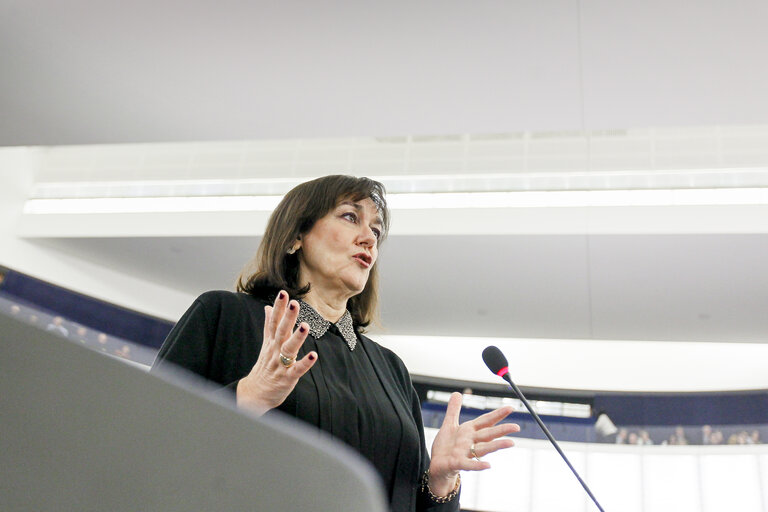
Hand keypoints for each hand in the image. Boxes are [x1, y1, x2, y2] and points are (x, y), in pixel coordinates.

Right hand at [236, 291, 317, 413]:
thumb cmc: (265, 366)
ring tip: (305, 325)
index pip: (274, 322)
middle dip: (287, 317)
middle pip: (281, 332)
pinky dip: (305, 363)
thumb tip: (267, 307)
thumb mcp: (266, 344)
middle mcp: (275, 350)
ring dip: (297, 337)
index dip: (278, 308)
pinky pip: (296, 370)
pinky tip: (314, 355)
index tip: (283, 293)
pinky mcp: (287, 378)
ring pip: (288, 349)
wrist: (255, 393)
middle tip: (294, 303)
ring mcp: (281, 364)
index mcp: (272, 342)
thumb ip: (268, 325)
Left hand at [428, 392, 519, 495]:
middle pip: (488, 434)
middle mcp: (470, 441)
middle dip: (502, 430)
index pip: (486, 421)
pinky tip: (488, 466)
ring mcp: (465, 453)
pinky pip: (469, 464)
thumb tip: (457, 393)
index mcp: (469, 431)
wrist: (436, 465)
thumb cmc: (445, 446)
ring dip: (497, 446)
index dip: (497, 415)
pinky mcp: (457, 463)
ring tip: (511, 443)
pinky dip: (478, 465)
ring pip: (483, 448)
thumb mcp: (449, 425)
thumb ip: (454, 410)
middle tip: (517, 427)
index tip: (511, 408)